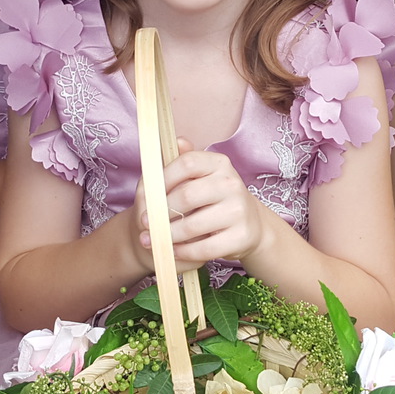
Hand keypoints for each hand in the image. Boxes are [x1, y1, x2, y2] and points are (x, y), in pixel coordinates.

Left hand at [131, 139, 270, 272]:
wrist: (249, 226)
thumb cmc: (213, 200)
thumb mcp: (199, 177)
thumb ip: (182, 162)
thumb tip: (176, 141)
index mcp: (219, 163)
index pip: (186, 163)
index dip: (162, 180)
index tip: (148, 196)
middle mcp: (232, 183)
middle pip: (187, 195)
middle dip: (160, 212)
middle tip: (145, 222)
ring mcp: (239, 210)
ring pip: (193, 225)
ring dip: (167, 235)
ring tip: (153, 239)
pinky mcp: (241, 236)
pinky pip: (205, 248)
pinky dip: (183, 252)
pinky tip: (172, 251)